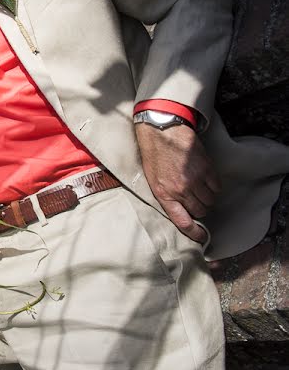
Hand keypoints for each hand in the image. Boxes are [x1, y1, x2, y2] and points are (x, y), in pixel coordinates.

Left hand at [135, 123, 220, 242]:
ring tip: (199, 187)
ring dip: (207, 197)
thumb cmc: (154, 155)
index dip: (194, 233)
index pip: (182, 221)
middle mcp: (180, 190)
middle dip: (200, 209)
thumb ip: (166, 196)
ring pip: (210, 200)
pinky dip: (214, 186)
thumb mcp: (152, 180)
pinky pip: (217, 187)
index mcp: (164, 194)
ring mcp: (195, 180)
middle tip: (196, 200)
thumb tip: (180, 210)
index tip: (202, 238)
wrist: (162, 132)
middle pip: (201, 211)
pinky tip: (205, 178)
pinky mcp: (206, 169)